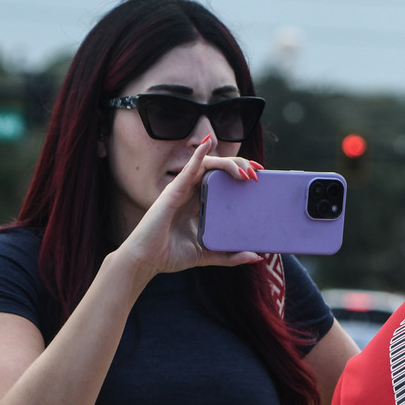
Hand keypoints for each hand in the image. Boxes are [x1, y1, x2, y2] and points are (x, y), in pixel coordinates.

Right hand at [119, 135, 262, 276]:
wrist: (146, 260)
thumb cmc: (170, 255)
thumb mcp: (207, 254)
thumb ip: (229, 256)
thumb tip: (256, 257)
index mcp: (199, 203)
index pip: (222, 180)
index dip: (240, 173)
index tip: (259, 176)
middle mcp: (191, 193)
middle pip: (218, 169)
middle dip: (239, 165)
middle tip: (256, 172)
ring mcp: (181, 190)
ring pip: (207, 165)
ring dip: (227, 162)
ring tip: (243, 170)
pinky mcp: (173, 191)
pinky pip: (188, 169)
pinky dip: (198, 155)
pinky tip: (207, 143)